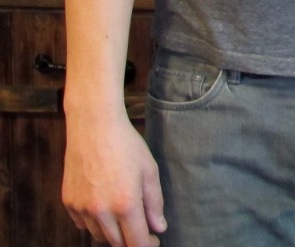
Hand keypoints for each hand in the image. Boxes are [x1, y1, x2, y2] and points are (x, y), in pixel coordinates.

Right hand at [63, 111, 165, 245]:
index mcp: (126, 204)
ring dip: (113, 232)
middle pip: (117, 243)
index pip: (136, 242)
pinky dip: (95, 223)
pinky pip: (83, 224)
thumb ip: (155, 203)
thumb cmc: (127, 146)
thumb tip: (158, 228)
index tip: (153, 241)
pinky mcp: (68, 202)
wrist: (94, 127)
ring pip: (99, 235)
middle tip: (142, 228)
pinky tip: (105, 207)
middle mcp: (101, 211)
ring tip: (124, 214)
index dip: (147, 245)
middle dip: (131, 239)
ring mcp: (81, 208)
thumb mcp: (149, 171)